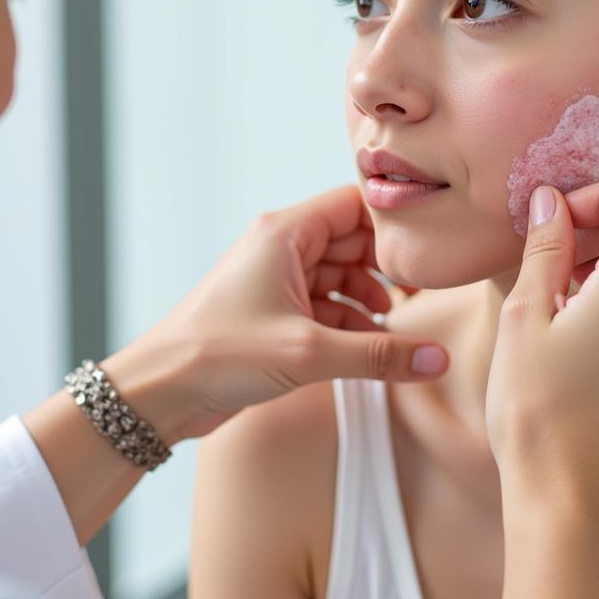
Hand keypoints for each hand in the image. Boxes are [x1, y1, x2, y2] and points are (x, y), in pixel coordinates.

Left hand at [105, 185, 448, 442]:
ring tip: (391, 331)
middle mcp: (280, 248)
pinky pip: (321, 306)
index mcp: (284, 233)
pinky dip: (346, 324)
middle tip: (416, 300)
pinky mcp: (271, 314)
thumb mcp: (309, 353)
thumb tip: (438, 359)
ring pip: (337, 276)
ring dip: (366, 302)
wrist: (161, 391)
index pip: (353, 206)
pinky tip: (366, 350)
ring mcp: (274, 281)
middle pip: (350, 242)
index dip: (389, 230)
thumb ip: (379, 354)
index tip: (421, 261)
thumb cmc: (220, 355)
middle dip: (383, 271)